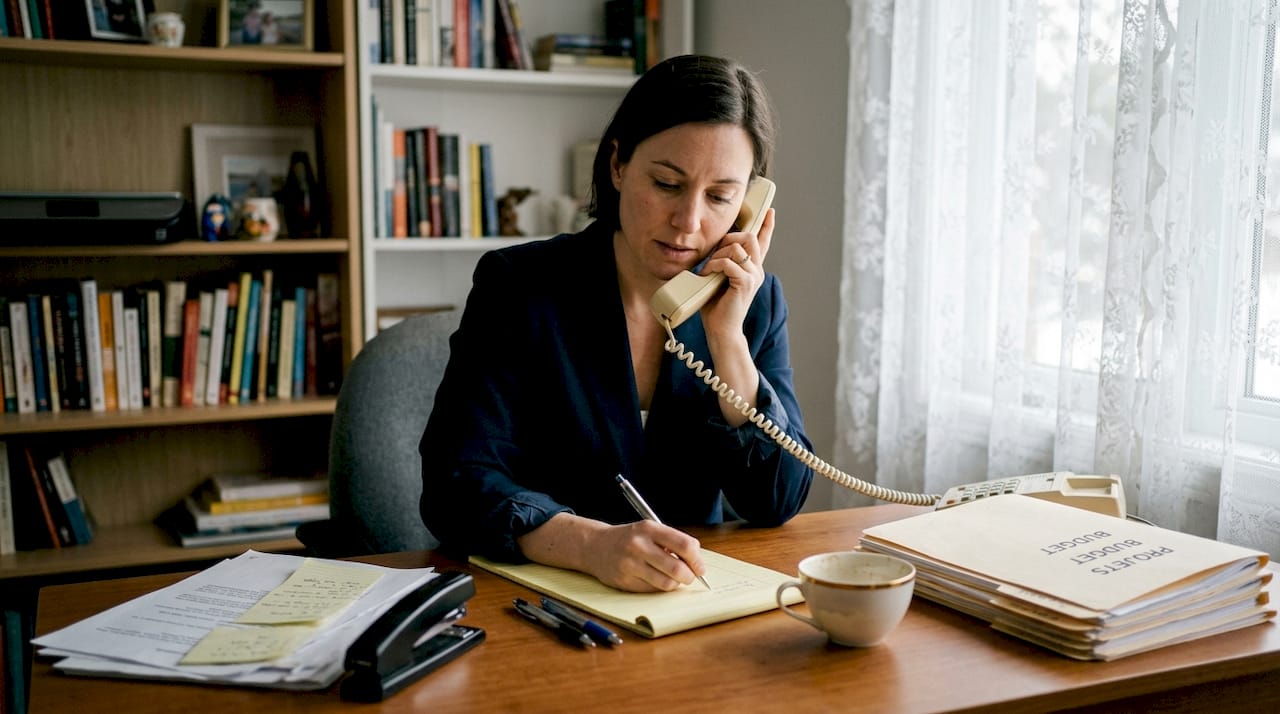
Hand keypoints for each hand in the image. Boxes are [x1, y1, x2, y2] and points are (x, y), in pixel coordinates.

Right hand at [581, 520, 705, 591]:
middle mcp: (639, 545)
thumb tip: (696, 563)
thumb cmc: (629, 539)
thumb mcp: (649, 531)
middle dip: (689, 576)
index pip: (684, 545)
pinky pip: (652, 590)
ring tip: (671, 578)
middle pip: (677, 568)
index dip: (697, 560)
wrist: (595, 546)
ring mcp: (630, 564)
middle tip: (689, 577)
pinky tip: (653, 579)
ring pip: (666, 583)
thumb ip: (672, 542)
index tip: (700, 568)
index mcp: (649, 528)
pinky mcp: (624, 580)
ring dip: (674, 584)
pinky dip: (658, 588)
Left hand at [700, 207, 774, 337]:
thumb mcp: (719, 278)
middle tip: (715, 252)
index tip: (769, 211)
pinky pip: (729, 262)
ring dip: (718, 254)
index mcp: (752, 269)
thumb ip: (722, 263)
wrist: (721, 330)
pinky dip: (714, 265)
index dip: (767, 225)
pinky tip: (707, 274)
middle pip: (750, 237)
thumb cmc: (716, 307)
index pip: (763, 242)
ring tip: (709, 268)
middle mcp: (757, 270)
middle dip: (728, 238)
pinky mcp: (745, 283)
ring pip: (738, 247)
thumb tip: (713, 248)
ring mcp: (753, 276)